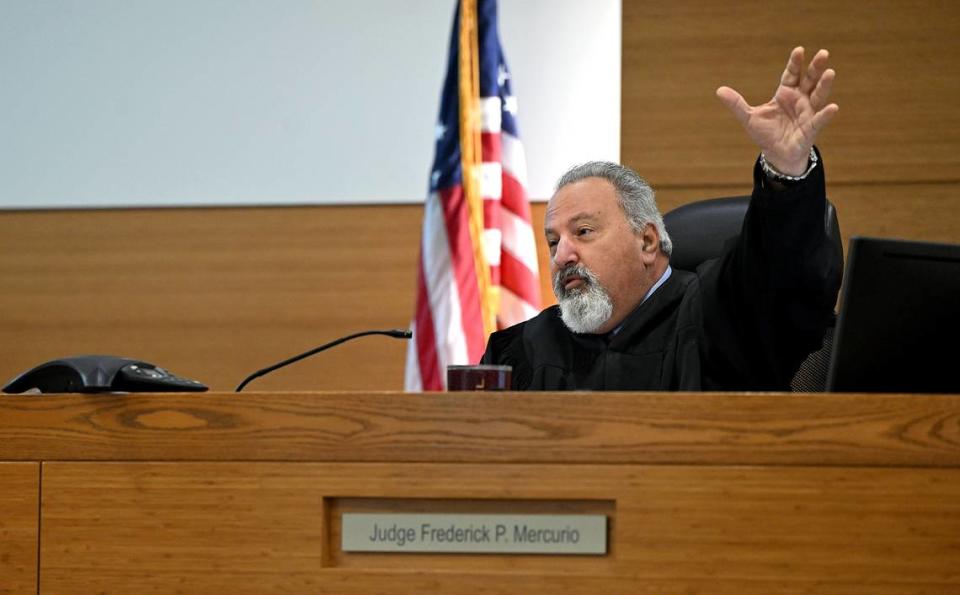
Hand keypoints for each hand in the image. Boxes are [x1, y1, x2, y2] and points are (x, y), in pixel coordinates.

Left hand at [716, 47, 838, 175]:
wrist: (776, 154)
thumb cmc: (766, 133)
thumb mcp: (748, 117)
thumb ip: (737, 104)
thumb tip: (719, 90)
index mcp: (785, 93)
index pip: (791, 74)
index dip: (795, 63)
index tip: (799, 50)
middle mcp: (800, 99)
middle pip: (809, 80)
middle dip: (815, 67)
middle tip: (823, 53)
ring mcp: (807, 113)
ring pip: (818, 96)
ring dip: (824, 85)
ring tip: (830, 72)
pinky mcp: (811, 128)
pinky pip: (819, 120)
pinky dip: (826, 114)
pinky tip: (833, 107)